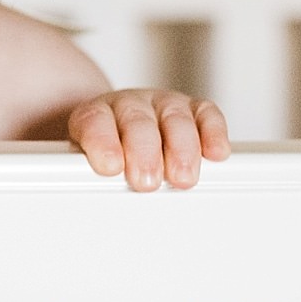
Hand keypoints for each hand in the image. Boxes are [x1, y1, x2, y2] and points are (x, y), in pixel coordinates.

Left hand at [67, 88, 228, 189]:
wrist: (118, 131)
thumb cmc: (105, 153)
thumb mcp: (85, 164)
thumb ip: (84, 174)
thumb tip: (92, 196)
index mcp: (96, 115)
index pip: (95, 121)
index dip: (102, 142)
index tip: (109, 166)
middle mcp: (129, 105)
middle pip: (137, 121)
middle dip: (144, 153)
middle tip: (146, 181)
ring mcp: (163, 105)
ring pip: (174, 119)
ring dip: (181, 150)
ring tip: (182, 178)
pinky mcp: (194, 110)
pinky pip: (207, 115)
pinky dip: (213, 134)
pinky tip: (216, 153)